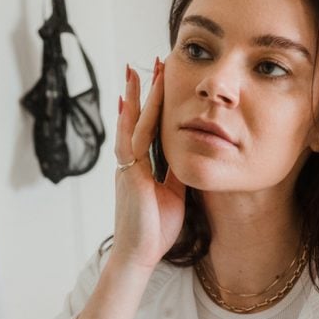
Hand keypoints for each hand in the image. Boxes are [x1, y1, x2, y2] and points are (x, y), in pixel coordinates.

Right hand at [110, 61, 185, 270]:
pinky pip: (130, 142)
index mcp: (142, 167)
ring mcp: (127, 167)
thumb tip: (191, 156)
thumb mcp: (173, 196)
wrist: (139, 254)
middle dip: (144, 92)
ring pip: (132, 125)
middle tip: (151, 64)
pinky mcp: (128, 175)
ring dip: (136, 98)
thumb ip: (177, 175)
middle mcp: (131, 163)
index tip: (161, 83)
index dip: (156, 106)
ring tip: (137, 71)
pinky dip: (130, 121)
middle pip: (138, 119)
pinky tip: (127, 102)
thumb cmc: (155, 230)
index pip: (150, 129)